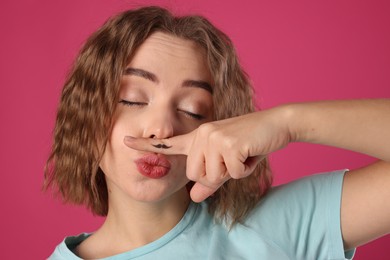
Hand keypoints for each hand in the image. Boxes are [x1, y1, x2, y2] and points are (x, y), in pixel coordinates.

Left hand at [124, 108, 291, 201]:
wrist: (275, 125)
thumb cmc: (250, 144)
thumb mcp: (227, 164)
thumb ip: (209, 181)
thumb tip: (192, 198)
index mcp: (198, 138)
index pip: (168, 144)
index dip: (145, 146)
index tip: (124, 142)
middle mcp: (202, 134)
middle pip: (195, 175)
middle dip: (216, 176)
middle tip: (232, 160)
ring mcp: (213, 137)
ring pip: (213, 176)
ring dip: (231, 173)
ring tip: (242, 154)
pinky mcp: (228, 143)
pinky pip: (232, 174)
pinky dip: (244, 170)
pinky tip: (250, 153)